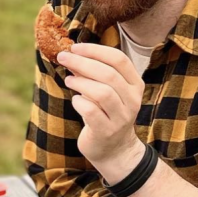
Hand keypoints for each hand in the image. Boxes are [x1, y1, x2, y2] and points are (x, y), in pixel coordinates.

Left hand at [57, 44, 144, 179]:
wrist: (114, 149)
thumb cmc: (105, 113)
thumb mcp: (104, 90)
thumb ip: (92, 73)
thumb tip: (70, 54)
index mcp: (134, 84)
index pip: (119, 59)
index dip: (95, 50)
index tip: (75, 47)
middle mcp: (132, 99)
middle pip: (109, 74)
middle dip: (82, 62)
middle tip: (63, 57)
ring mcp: (121, 117)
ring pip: (102, 92)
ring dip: (80, 82)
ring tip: (68, 80)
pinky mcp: (106, 131)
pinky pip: (91, 111)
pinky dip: (79, 102)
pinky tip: (76, 101)